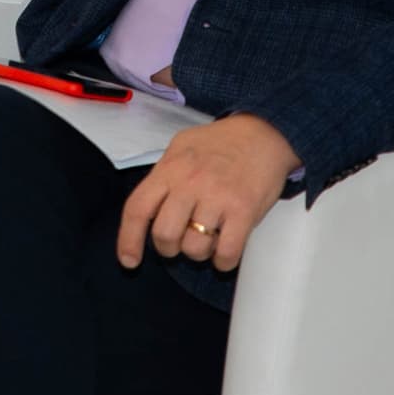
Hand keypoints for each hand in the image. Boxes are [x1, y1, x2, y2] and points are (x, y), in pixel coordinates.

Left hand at [117, 113, 300, 274]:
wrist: (265, 132)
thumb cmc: (220, 143)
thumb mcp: (182, 147)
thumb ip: (163, 176)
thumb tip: (148, 209)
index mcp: (170, 168)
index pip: (137, 208)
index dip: (128, 239)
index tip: (129, 260)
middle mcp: (190, 183)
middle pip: (164, 235)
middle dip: (169, 248)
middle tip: (180, 241)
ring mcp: (217, 197)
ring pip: (194, 247)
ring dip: (199, 253)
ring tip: (208, 240)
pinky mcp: (244, 210)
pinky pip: (226, 252)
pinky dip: (223, 262)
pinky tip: (225, 252)